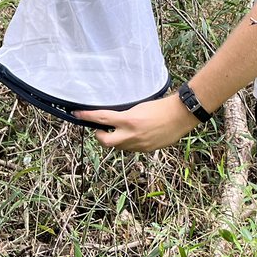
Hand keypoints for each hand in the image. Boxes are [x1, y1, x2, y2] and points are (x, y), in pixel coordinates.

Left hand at [76, 94, 199, 151]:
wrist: (180, 116)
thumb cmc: (160, 106)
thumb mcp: (138, 107)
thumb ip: (124, 116)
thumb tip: (113, 120)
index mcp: (128, 120)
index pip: (101, 118)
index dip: (87, 116)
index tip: (77, 114)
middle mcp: (131, 135)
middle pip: (104, 141)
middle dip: (99, 136)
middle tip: (100, 129)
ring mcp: (138, 145)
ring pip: (118, 146)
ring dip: (116, 139)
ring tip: (122, 129)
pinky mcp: (146, 150)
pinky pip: (131, 148)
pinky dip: (129, 142)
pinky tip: (137, 134)